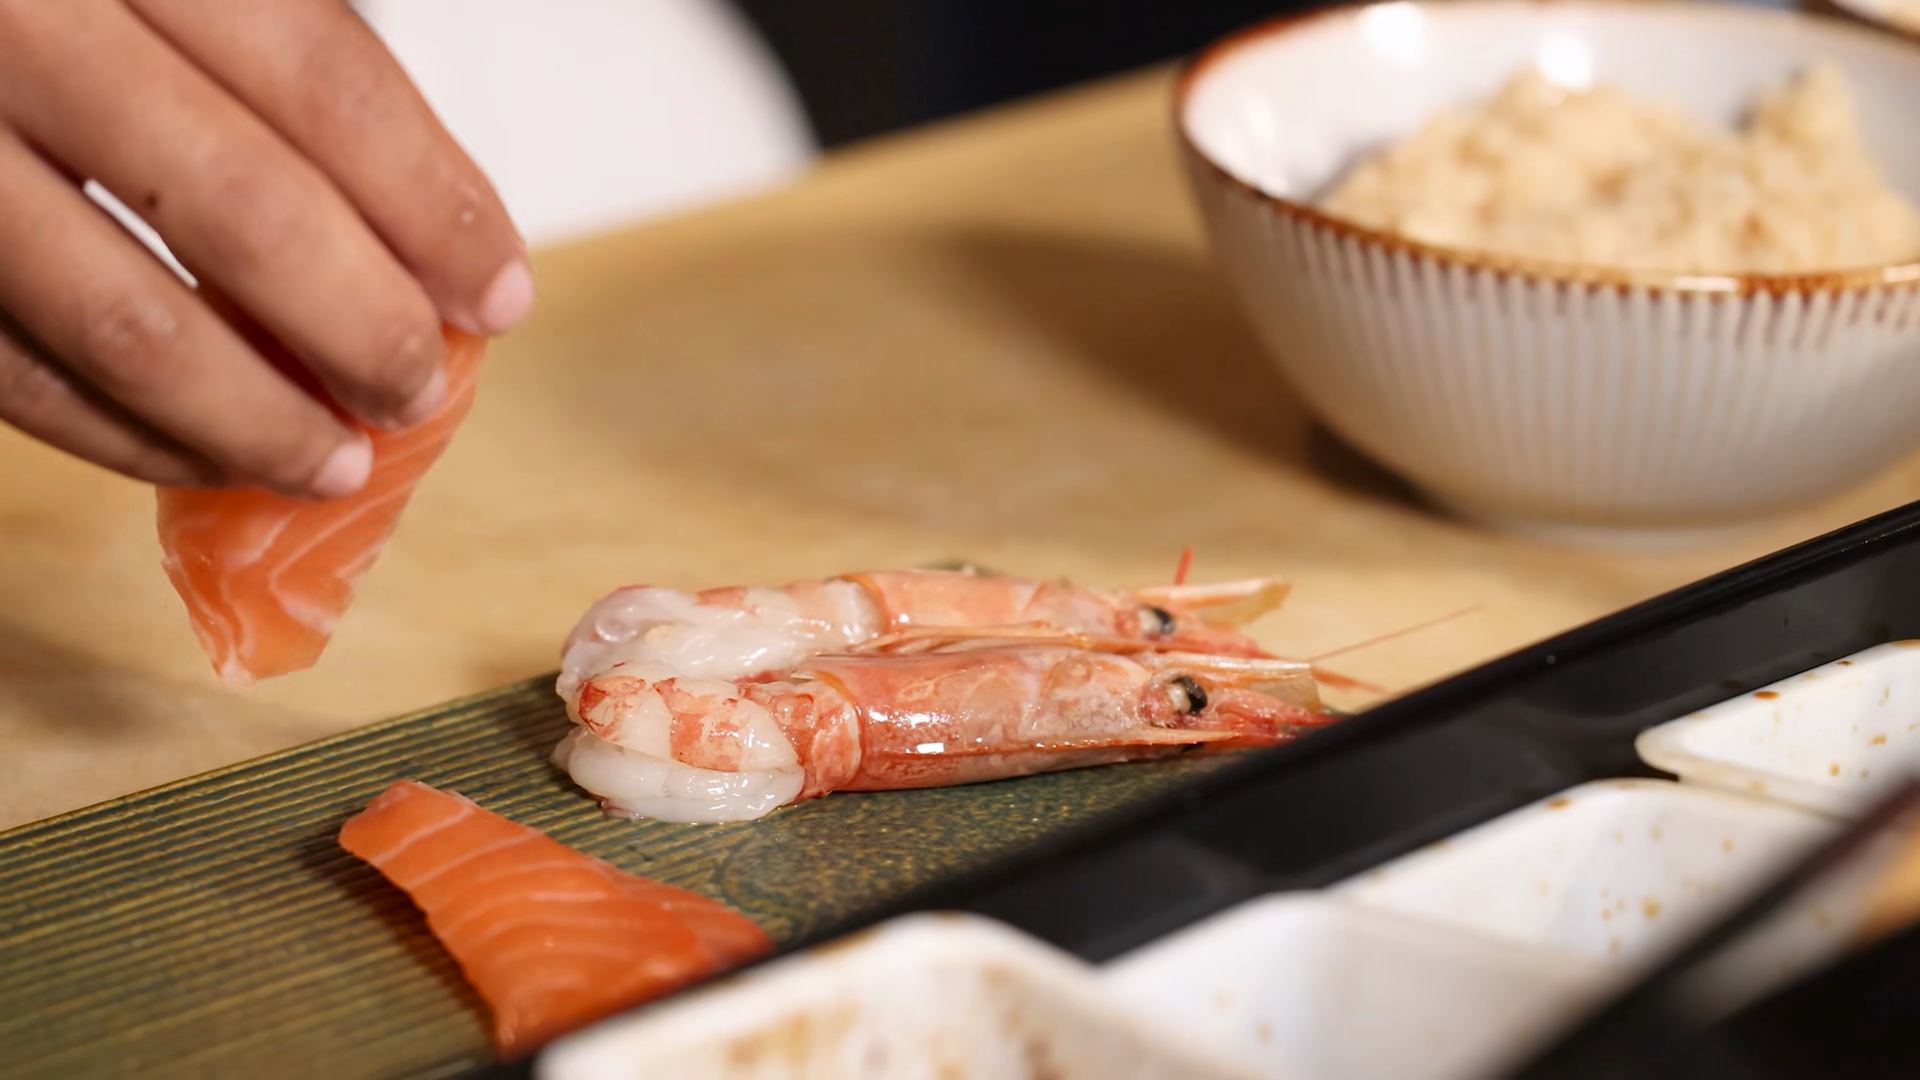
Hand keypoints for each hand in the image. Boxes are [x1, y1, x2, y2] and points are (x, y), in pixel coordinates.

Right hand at [0, 0, 530, 497]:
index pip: (320, 77)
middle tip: (421, 390)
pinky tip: (203, 458)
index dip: (428, 199)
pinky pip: (9, 370)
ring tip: (337, 462)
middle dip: (359, 323)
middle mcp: (13, 26)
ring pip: (121, 316)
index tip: (497, 291)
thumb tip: (434, 230)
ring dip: (252, 414)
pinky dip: (120, 433)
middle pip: (239, 205)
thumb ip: (270, 53)